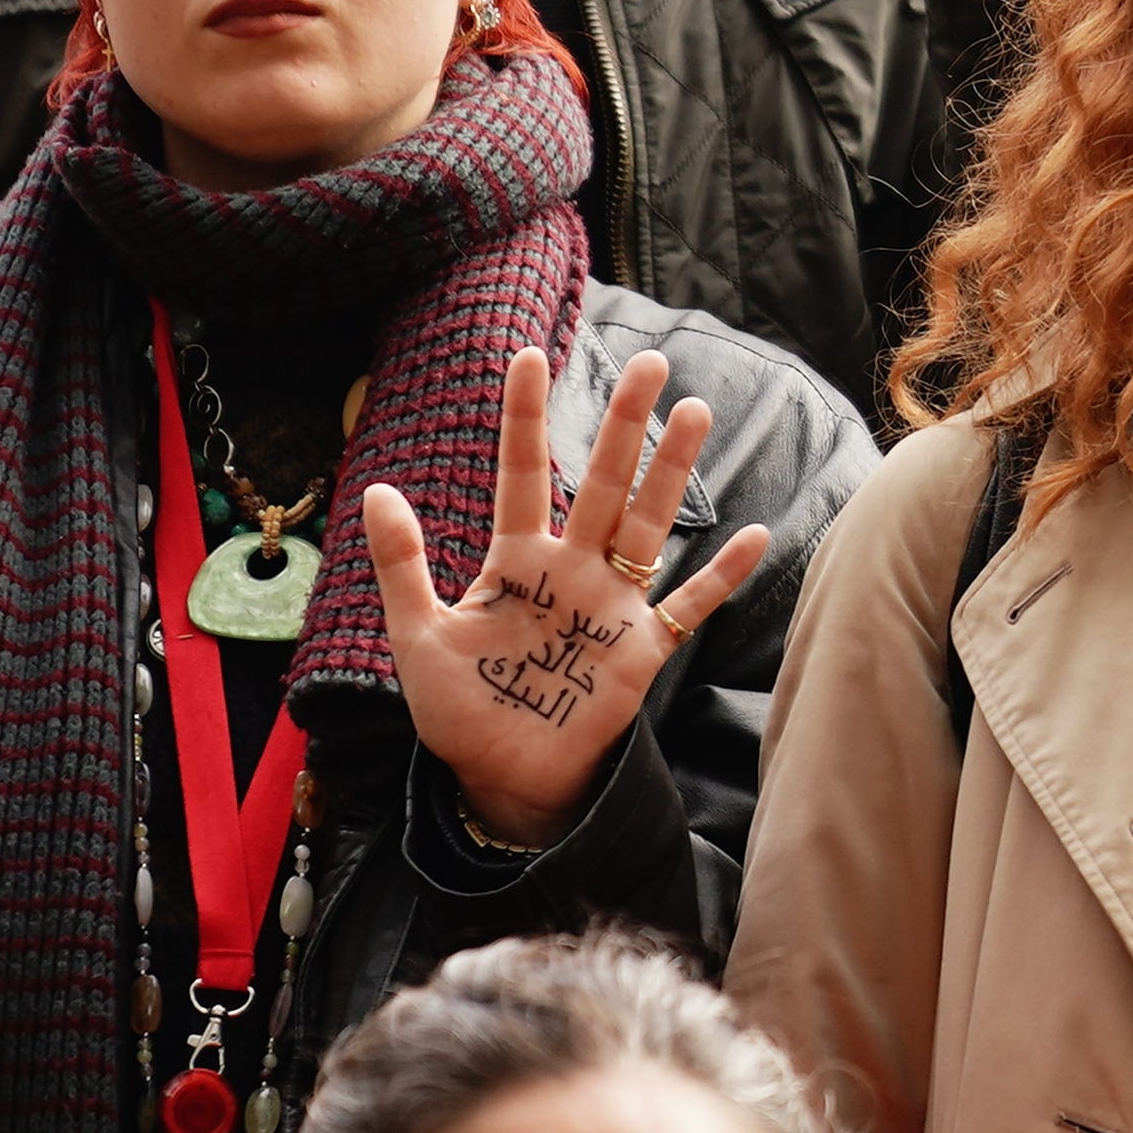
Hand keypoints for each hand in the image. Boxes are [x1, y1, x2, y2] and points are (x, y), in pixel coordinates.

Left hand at [367, 344, 770, 853]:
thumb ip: (403, 565)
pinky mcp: (640, 651)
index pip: (523, 471)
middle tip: (651, 363)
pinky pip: (688, 606)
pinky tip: (754, 536)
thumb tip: (378, 490)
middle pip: (601, 482)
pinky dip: (721, 576)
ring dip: (671, 472)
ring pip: (646, 524)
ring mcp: (609, 606)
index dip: (524, 415)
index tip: (528, 355)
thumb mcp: (416, 634)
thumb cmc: (459, 709)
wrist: (502, 777)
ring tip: (696, 411)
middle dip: (624, 424)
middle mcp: (569, 568)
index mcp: (515, 559)